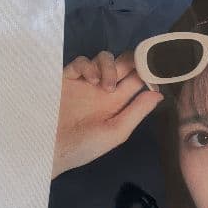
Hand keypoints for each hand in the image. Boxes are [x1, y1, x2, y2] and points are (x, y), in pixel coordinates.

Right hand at [51, 50, 162, 178]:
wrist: (47, 149)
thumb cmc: (83, 147)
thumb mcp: (115, 132)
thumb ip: (137, 112)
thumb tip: (159, 94)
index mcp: (118, 103)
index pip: (137, 80)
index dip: (147, 73)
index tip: (156, 70)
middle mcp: (103, 89)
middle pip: (123, 64)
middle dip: (131, 61)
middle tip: (135, 66)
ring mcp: (85, 82)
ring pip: (104, 59)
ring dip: (110, 66)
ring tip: (107, 87)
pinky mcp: (67, 78)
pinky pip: (81, 61)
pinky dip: (89, 66)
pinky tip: (92, 81)